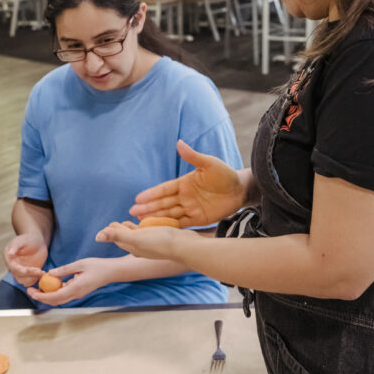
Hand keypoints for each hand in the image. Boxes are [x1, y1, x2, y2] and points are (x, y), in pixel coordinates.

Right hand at [3, 233, 47, 286]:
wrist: (37, 242)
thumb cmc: (29, 239)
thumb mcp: (22, 240)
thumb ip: (15, 246)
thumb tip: (9, 254)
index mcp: (8, 258)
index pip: (13, 268)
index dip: (23, 271)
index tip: (34, 270)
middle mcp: (12, 266)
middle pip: (18, 276)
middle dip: (30, 275)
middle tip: (41, 271)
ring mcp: (19, 271)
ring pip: (23, 281)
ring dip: (32, 279)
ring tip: (42, 273)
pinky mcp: (26, 274)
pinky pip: (29, 281)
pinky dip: (35, 280)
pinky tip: (42, 274)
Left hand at [25, 257, 116, 305]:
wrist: (112, 272)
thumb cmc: (98, 266)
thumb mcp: (80, 264)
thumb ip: (64, 269)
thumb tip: (50, 273)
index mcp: (76, 288)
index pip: (55, 296)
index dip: (41, 296)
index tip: (32, 292)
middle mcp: (76, 294)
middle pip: (55, 301)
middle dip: (41, 297)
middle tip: (30, 290)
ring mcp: (78, 294)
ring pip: (59, 299)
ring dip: (47, 295)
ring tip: (38, 286)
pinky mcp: (78, 291)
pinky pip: (64, 294)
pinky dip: (55, 291)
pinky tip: (51, 283)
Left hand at [96, 220, 185, 262]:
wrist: (185, 246)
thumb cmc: (161, 242)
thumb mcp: (136, 237)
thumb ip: (117, 235)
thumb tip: (97, 236)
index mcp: (133, 247)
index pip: (118, 238)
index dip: (112, 231)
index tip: (110, 224)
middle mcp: (142, 247)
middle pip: (127, 237)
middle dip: (121, 230)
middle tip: (116, 223)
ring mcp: (152, 244)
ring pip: (139, 235)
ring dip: (133, 229)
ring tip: (129, 223)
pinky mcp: (162, 239)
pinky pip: (150, 232)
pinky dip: (146, 227)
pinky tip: (149, 223)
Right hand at [130, 140, 246, 226]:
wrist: (241, 190)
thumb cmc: (225, 174)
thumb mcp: (209, 164)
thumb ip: (193, 156)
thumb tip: (178, 143)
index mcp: (184, 183)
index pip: (164, 189)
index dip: (151, 194)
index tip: (138, 198)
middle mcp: (184, 196)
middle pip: (163, 203)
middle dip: (148, 208)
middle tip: (132, 213)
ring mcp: (190, 208)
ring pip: (169, 214)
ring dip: (156, 218)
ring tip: (140, 223)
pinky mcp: (198, 219)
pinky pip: (181, 223)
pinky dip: (170, 227)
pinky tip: (159, 230)